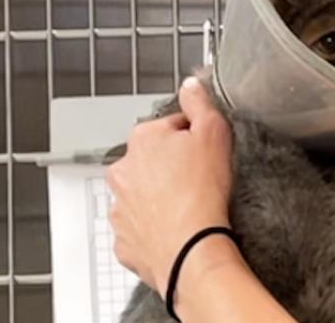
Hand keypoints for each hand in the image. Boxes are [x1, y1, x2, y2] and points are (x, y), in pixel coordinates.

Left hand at [106, 76, 234, 294]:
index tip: (206, 152)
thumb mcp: (214, 132)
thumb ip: (200, 102)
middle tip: (201, 180)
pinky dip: (155, 226)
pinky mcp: (124, 239)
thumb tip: (190, 85)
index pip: (172, 127)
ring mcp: (120, 206)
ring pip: (143, 194)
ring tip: (190, 207)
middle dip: (173, 167)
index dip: (195, 138)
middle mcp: (123, 171)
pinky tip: (177, 227)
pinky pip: (140, 226)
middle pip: (153, 160)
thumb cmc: (202, 193)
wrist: (191, 248)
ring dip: (161, 196)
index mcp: (143, 139)